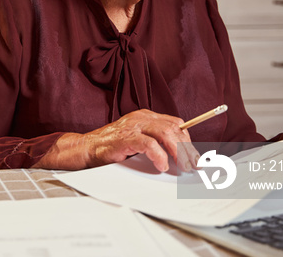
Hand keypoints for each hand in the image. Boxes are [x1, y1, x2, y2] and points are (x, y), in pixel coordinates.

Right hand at [35, 109, 199, 172]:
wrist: (86, 148)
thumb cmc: (112, 147)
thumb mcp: (138, 140)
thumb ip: (156, 141)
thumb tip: (181, 155)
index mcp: (146, 116)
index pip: (176, 123)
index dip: (188, 140)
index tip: (196, 157)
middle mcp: (141, 117)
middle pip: (174, 128)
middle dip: (188, 148)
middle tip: (194, 165)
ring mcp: (132, 126)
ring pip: (165, 133)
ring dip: (178, 152)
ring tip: (183, 166)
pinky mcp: (125, 138)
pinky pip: (148, 144)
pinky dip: (159, 155)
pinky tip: (162, 165)